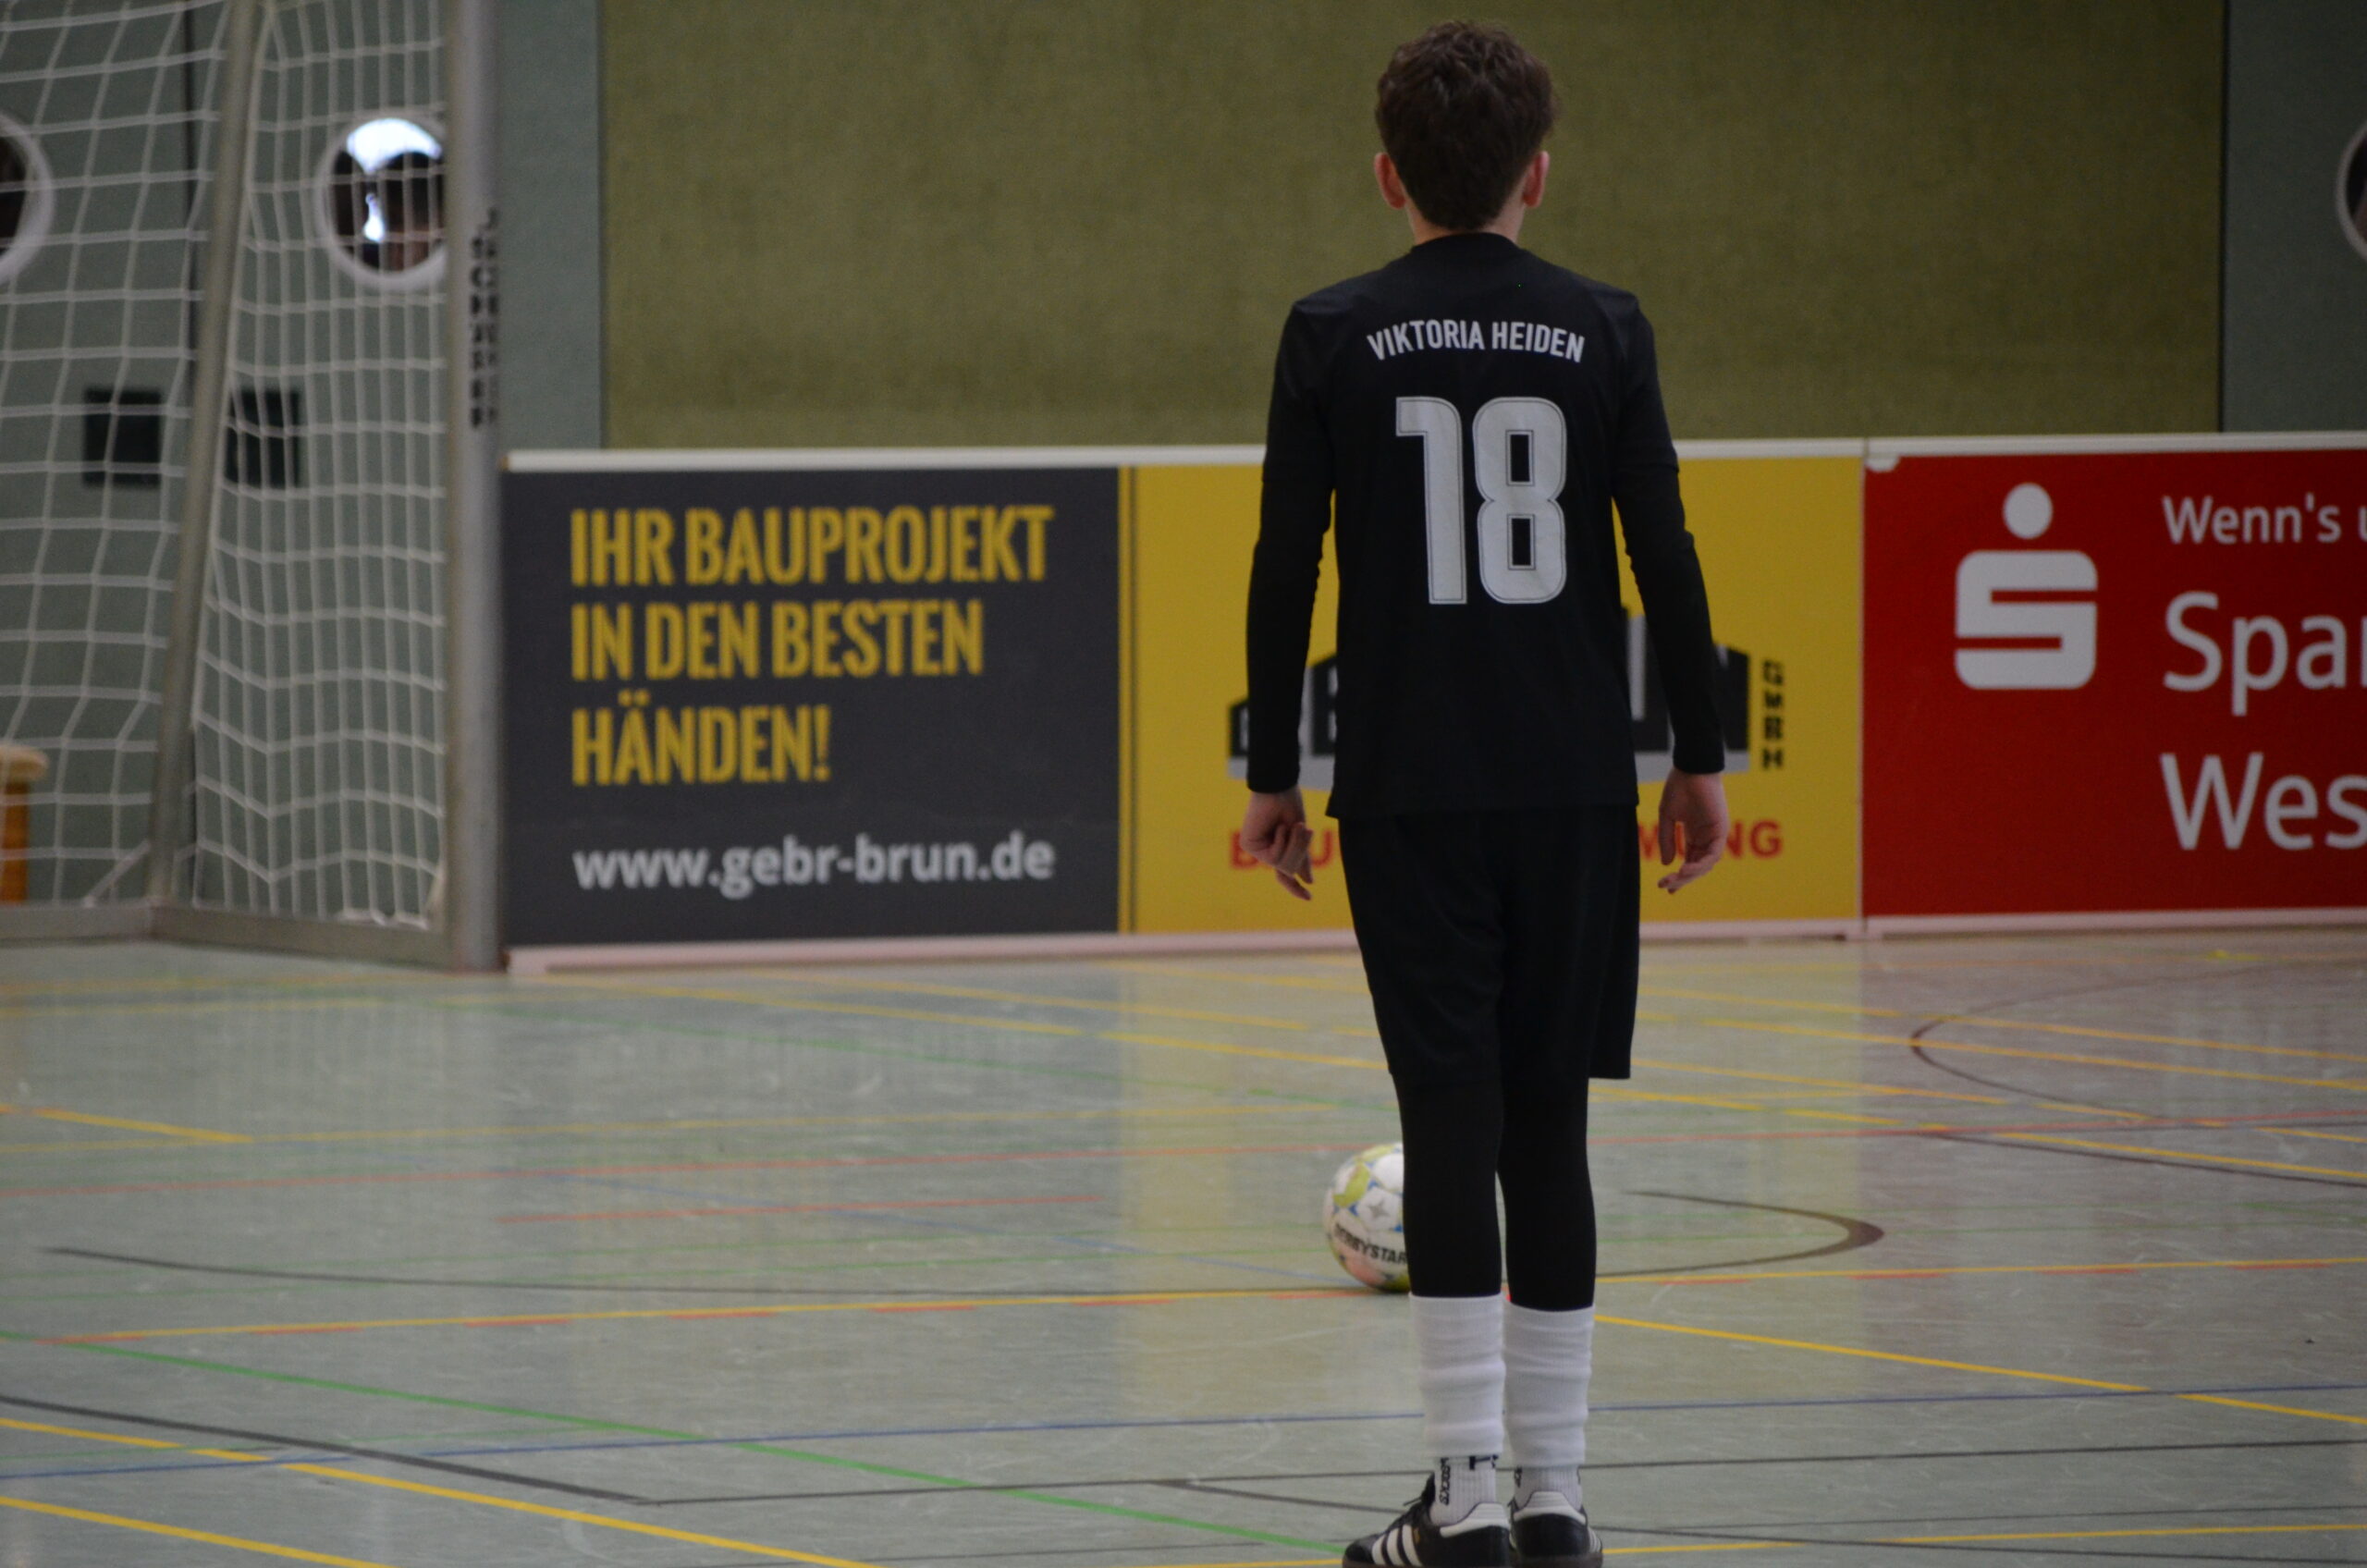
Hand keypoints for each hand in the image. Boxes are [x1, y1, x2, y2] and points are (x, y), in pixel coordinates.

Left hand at [1240, 788, 1315, 900]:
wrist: (1279, 789)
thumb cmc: (1289, 806)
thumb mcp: (1301, 837)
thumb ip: (1302, 859)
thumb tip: (1308, 881)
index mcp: (1277, 848)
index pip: (1285, 874)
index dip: (1295, 888)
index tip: (1309, 898)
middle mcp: (1264, 851)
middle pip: (1288, 870)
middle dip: (1299, 850)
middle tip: (1300, 827)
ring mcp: (1255, 849)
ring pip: (1283, 865)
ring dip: (1294, 844)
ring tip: (1291, 825)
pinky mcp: (1249, 845)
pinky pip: (1274, 857)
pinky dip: (1282, 841)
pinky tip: (1278, 827)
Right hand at [1655, 769, 1727, 892]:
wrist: (1691, 768)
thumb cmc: (1679, 787)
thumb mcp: (1667, 817)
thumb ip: (1667, 839)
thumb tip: (1666, 863)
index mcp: (1695, 833)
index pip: (1689, 860)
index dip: (1679, 875)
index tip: (1667, 888)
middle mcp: (1707, 836)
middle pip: (1697, 865)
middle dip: (1682, 879)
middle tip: (1666, 887)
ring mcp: (1715, 834)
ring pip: (1706, 863)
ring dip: (1690, 874)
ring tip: (1673, 880)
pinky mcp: (1721, 830)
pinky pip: (1713, 854)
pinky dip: (1700, 864)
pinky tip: (1684, 869)